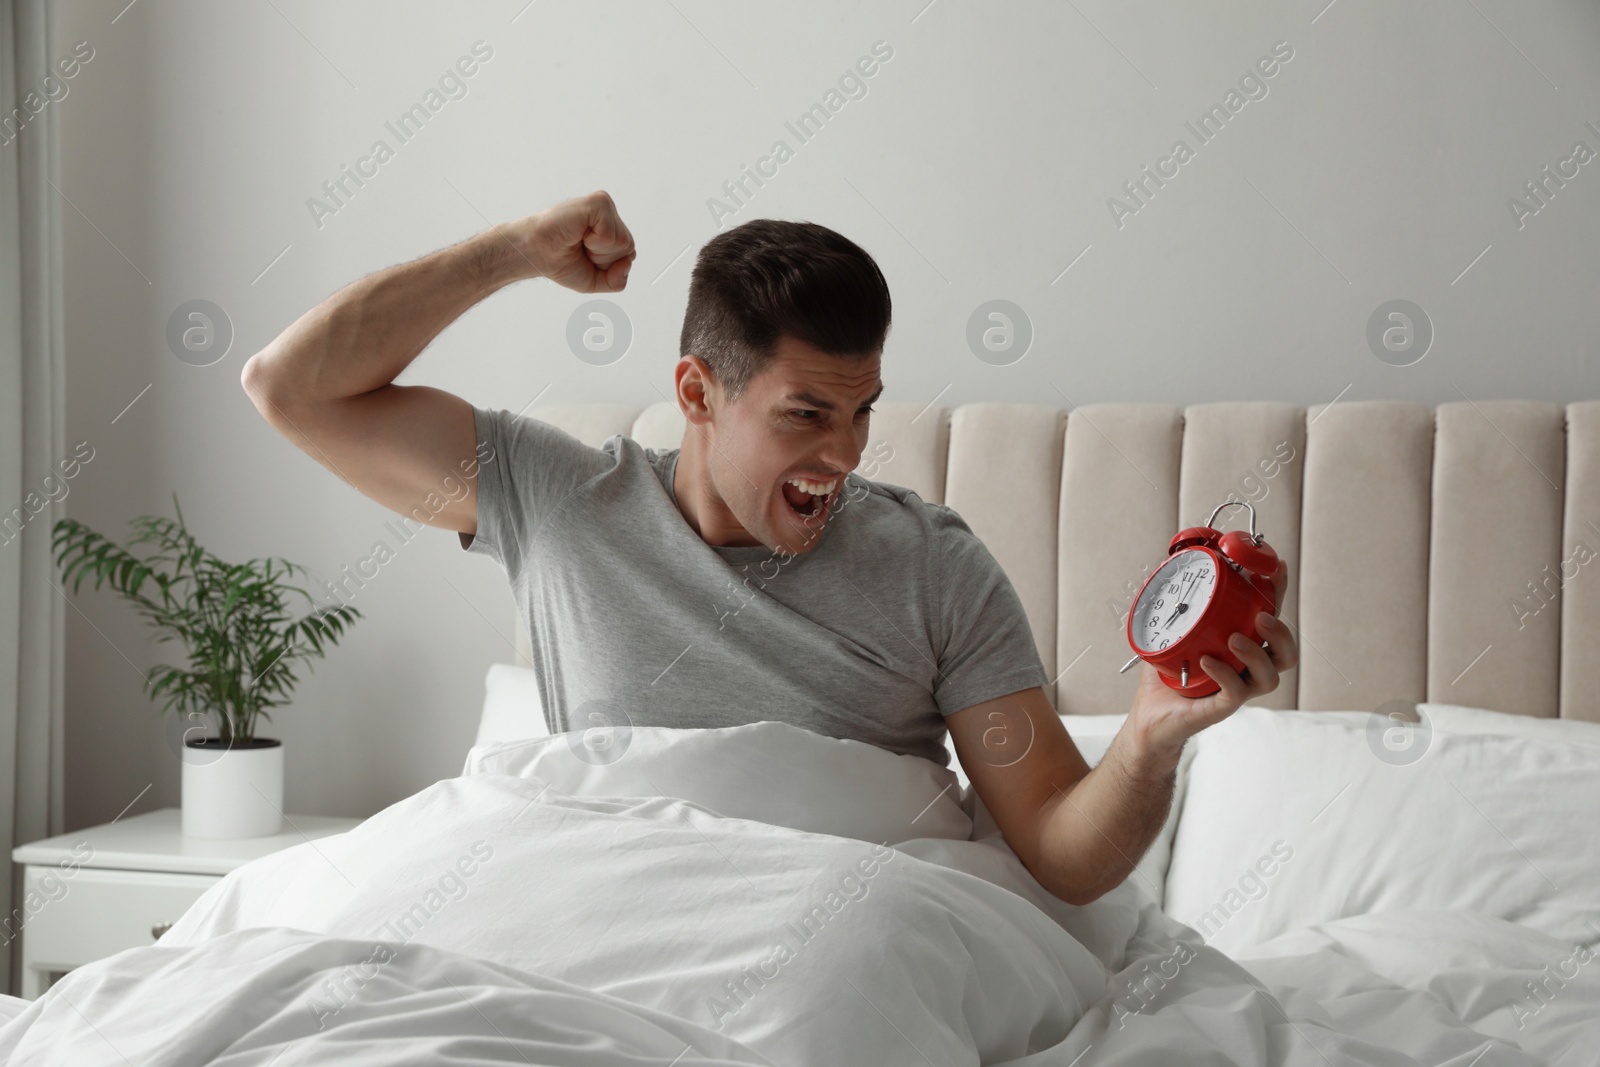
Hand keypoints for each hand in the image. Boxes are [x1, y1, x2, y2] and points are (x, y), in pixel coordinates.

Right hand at [501, 190, 635, 292]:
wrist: (536, 253)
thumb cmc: (561, 262)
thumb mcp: (596, 281)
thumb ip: (618, 280)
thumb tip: (628, 262)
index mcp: (612, 229)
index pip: (629, 256)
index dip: (607, 266)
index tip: (584, 257)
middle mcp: (611, 216)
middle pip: (629, 249)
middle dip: (603, 259)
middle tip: (580, 248)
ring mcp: (605, 206)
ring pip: (623, 243)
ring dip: (597, 251)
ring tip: (578, 240)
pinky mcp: (599, 202)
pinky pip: (611, 235)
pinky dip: (594, 242)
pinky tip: (578, 232)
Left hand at [1125, 558, 1298, 766]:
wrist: (1150, 718)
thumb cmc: (1167, 675)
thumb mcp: (1171, 634)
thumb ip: (1178, 607)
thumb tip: (1171, 566)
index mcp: (1242, 646)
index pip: (1269, 618)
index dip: (1277, 594)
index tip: (1276, 568)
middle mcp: (1246, 669)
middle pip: (1285, 653)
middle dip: (1280, 631)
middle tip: (1260, 616)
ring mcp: (1237, 689)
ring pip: (1269, 676)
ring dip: (1257, 654)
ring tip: (1235, 639)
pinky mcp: (1220, 708)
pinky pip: (1235, 693)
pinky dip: (1225, 674)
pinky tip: (1208, 661)